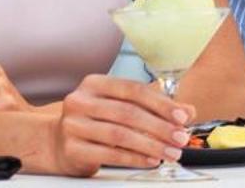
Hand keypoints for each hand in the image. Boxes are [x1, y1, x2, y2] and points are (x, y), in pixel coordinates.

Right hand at [46, 74, 194, 176]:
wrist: (56, 143)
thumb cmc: (94, 121)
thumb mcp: (120, 106)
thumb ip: (153, 106)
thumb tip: (187, 111)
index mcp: (94, 83)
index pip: (133, 90)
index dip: (161, 104)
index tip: (182, 116)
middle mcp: (81, 101)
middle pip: (128, 113)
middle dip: (160, 127)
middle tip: (181, 138)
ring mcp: (73, 125)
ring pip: (120, 135)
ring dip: (151, 145)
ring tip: (171, 152)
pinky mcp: (72, 149)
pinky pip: (110, 154)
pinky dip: (134, 158)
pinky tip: (151, 160)